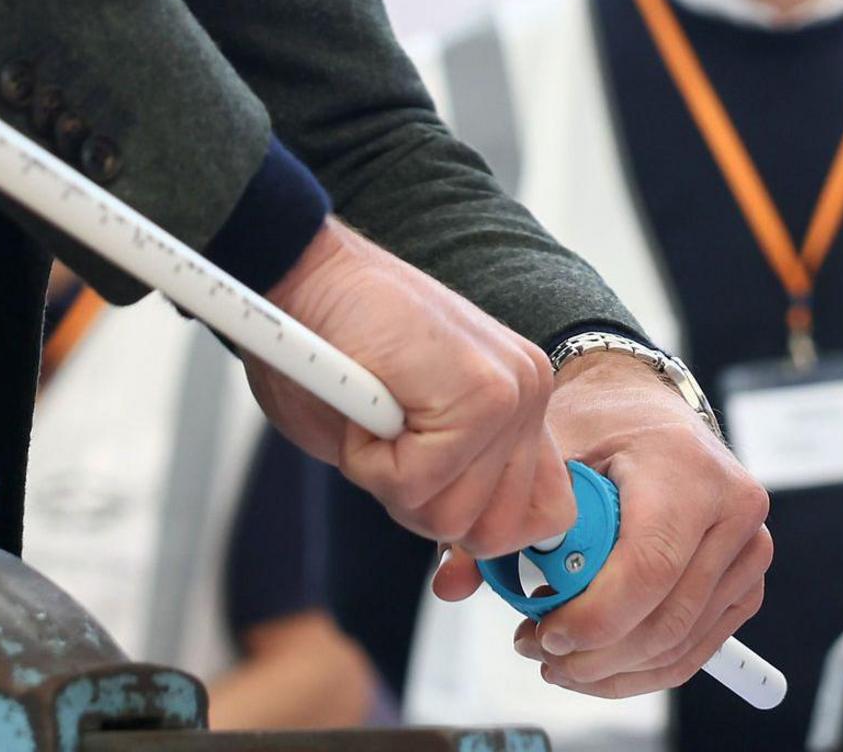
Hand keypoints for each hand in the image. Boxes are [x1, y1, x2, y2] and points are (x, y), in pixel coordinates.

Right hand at [250, 221, 573, 565]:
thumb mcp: (402, 437)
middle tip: (383, 443)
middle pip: (493, 531)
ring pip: (452, 515)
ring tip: (372, 413)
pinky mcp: (481, 392)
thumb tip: (465, 566)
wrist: (301, 275)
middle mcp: (530, 395)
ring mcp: (513, 392)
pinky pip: (417, 484)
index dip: (478, 537)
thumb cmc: (331, 350)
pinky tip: (363, 404)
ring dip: (389, 481)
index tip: (434, 531)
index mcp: (519, 405)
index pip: (541, 515)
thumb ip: (451, 486)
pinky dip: (369, 461)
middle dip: (421, 507)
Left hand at [445, 350, 770, 697]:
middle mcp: (734, 510)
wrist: (650, 409)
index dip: (592, 620)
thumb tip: (454, 582)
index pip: (647, 571)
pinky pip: (697, 648)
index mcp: (688, 471)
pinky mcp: (747, 580)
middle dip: (594, 655)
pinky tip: (597, 661)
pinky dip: (643, 669)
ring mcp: (750, 549)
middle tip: (539, 652)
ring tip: (559, 657)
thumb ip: (503, 517)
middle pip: (665, 620)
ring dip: (613, 670)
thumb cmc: (600, 427)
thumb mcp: (548, 451)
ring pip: (681, 645)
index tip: (540, 633)